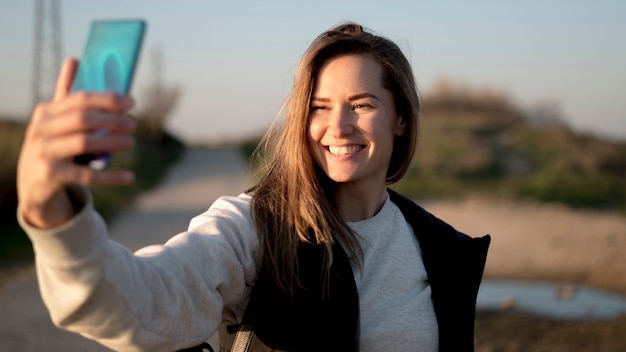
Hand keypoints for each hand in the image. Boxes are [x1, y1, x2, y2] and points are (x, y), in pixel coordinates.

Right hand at [17, 58, 136, 228]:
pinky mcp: (51, 177)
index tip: (131, 102)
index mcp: (45, 112)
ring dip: (112, 142)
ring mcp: (44, 154)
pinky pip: (86, 175)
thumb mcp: (55, 120)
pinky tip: (130, 176)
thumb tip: (74, 59)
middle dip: (112, 119)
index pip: (80, 99)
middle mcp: (41, 130)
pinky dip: (110, 176)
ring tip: (131, 143)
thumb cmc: (52, 145)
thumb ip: (66, 94)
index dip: (107, 99)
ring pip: (84, 144)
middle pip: (82, 119)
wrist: (33, 184)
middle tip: (133, 124)